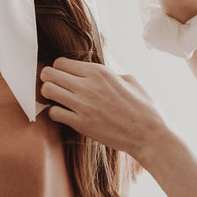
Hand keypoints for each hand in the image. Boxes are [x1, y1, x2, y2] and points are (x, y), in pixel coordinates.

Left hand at [39, 58, 173, 163]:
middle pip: (48, 73)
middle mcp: (88, 85)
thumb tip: (96, 73)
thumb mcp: (129, 80)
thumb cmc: (144, 107)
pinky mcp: (81, 124)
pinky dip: (56, 113)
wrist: (150, 134)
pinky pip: (54, 113)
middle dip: (48, 79)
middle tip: (57, 87)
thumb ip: (108, 74)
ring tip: (59, 99)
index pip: (61, 62)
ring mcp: (83, 105)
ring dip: (49, 95)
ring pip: (47, 90)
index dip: (60, 69)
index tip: (65, 76)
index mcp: (100, 72)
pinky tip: (66, 114)